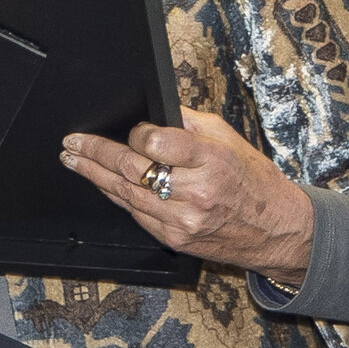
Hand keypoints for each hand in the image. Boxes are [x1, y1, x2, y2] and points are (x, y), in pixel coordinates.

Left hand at [57, 110, 312, 280]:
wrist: (275, 229)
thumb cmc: (254, 181)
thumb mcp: (229, 139)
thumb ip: (188, 124)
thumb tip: (155, 109)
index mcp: (211, 160)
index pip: (154, 143)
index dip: (136, 135)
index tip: (130, 131)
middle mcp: (195, 191)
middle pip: (131, 169)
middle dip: (95, 153)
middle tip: (73, 142)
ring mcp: (182, 219)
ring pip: (125, 194)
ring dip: (94, 175)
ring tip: (74, 160)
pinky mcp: (174, 238)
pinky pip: (135, 214)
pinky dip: (117, 196)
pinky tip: (102, 184)